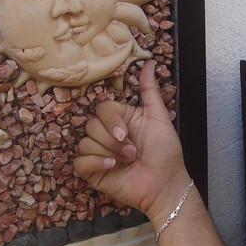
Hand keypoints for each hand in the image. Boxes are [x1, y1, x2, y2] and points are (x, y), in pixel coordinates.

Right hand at [73, 60, 190, 219]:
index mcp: (121, 119)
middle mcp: (108, 134)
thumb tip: (150, 62)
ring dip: (108, 152)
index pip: (101, 108)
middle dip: (112, 140)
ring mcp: (99, 153)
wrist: (164, 184)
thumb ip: (150, 90)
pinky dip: (95, 163)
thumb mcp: (159, 117)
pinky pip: (80, 162)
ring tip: (126, 162)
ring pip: (85, 143)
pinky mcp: (93, 172)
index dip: (111, 120)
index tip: (126, 133)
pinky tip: (112, 167)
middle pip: (90, 125)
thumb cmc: (165, 151)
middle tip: (132, 151)